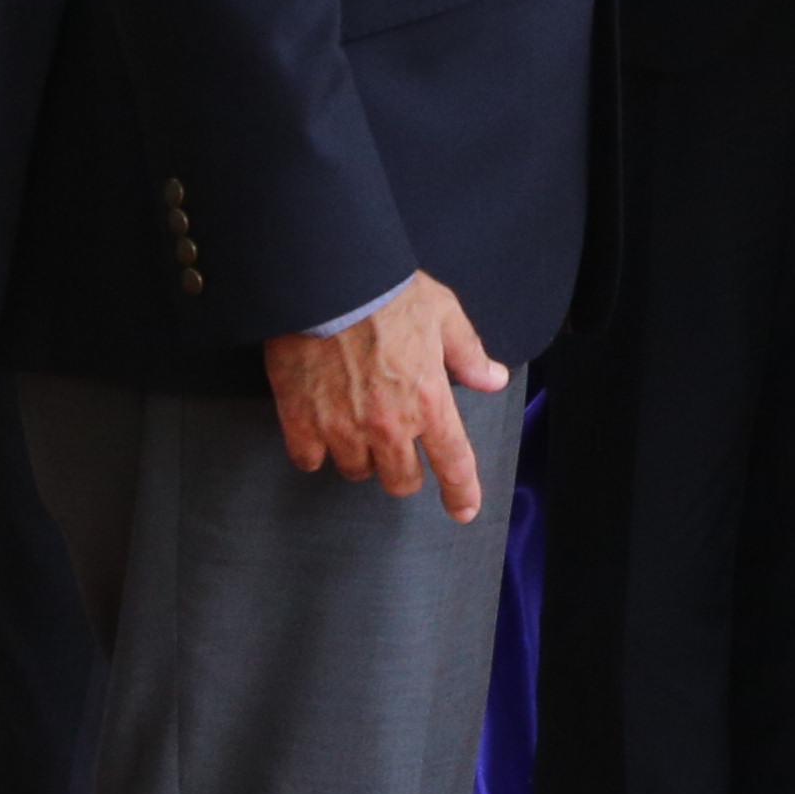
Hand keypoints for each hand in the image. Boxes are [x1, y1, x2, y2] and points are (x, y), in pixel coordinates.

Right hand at [260, 273, 506, 523]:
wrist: (327, 283)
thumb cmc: (390, 294)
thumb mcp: (444, 314)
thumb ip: (469, 354)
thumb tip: (493, 379)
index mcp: (429, 401)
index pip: (453, 461)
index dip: (462, 492)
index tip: (464, 510)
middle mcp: (388, 425)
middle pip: (400, 481)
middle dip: (404, 469)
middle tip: (399, 444)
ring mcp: (342, 428)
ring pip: (356, 471)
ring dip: (362, 456)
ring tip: (358, 423)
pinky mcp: (301, 423)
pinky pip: (310, 460)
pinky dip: (316, 449)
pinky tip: (321, 427)